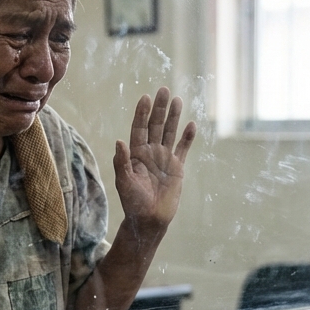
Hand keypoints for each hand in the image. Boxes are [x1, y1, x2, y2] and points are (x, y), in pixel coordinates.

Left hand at [114, 87, 196, 232]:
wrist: (149, 219)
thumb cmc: (133, 202)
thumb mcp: (123, 182)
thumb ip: (121, 161)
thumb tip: (119, 141)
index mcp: (136, 153)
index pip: (139, 128)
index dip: (142, 113)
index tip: (145, 98)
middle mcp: (150, 152)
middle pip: (156, 125)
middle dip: (160, 108)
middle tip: (164, 90)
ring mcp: (164, 158)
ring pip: (170, 133)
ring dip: (174, 117)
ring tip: (177, 100)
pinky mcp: (177, 168)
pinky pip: (183, 149)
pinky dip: (187, 137)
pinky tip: (191, 124)